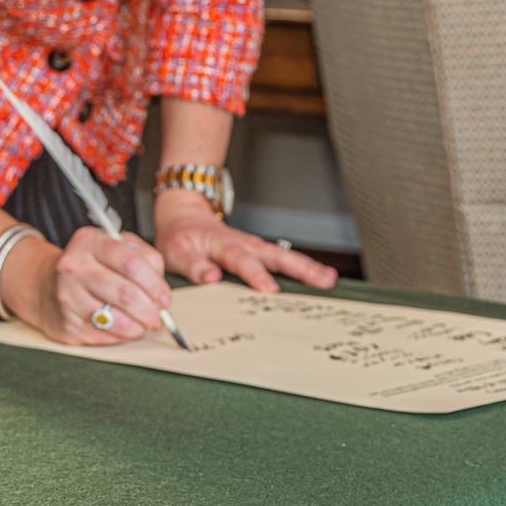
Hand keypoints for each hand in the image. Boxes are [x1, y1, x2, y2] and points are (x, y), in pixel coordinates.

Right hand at [2, 228, 172, 345]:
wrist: (44, 284)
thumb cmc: (90, 265)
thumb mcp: (114, 247)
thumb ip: (144, 258)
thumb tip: (162, 292)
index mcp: (90, 242)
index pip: (131, 262)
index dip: (155, 284)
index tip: (165, 298)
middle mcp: (74, 267)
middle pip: (125, 293)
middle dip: (150, 310)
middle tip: (158, 317)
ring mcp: (67, 297)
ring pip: (117, 320)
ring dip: (139, 327)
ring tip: (144, 325)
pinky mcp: (66, 324)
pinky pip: (105, 336)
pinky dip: (122, 336)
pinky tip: (124, 329)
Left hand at [153, 192, 338, 292]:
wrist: (184, 215)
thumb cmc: (180, 237)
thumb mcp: (176, 252)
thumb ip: (194, 266)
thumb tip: (212, 279)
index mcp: (223, 245)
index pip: (241, 261)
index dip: (256, 275)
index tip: (270, 290)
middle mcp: (244, 244)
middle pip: (275, 256)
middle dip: (300, 268)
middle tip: (322, 280)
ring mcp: (254, 247)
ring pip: (284, 256)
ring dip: (307, 267)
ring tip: (329, 279)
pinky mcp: (259, 252)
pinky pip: (283, 259)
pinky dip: (302, 268)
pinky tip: (320, 277)